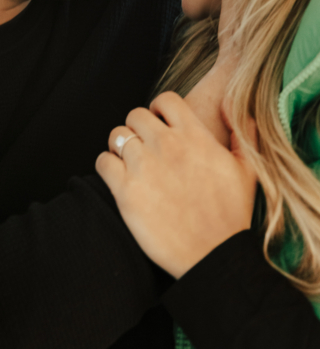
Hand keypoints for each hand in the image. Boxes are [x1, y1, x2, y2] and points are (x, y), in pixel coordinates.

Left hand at [96, 91, 256, 278]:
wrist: (213, 254)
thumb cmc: (231, 214)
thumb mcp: (247, 170)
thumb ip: (243, 135)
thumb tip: (241, 112)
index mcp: (194, 136)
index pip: (166, 99)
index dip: (159, 108)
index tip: (159, 121)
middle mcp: (166, 145)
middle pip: (135, 115)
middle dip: (138, 127)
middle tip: (143, 144)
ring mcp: (143, 166)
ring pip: (117, 135)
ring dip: (121, 146)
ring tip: (130, 161)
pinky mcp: (125, 190)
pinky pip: (103, 161)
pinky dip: (107, 165)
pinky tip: (118, 176)